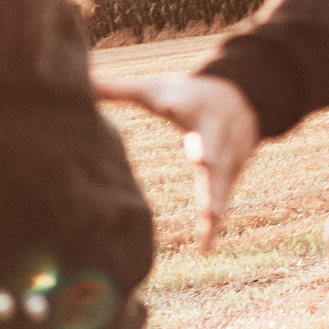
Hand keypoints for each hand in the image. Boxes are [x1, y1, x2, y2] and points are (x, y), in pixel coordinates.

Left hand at [92, 64, 260, 250]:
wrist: (246, 95)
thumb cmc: (189, 95)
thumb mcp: (157, 90)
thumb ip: (119, 89)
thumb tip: (83, 81)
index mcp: (191, 106)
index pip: (182, 105)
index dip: (175, 106)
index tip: (171, 106)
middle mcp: (214, 131)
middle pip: (210, 143)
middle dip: (209, 152)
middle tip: (205, 159)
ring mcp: (228, 154)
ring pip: (221, 179)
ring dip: (216, 199)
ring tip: (211, 218)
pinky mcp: (233, 174)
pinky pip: (223, 200)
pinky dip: (214, 223)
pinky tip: (206, 246)